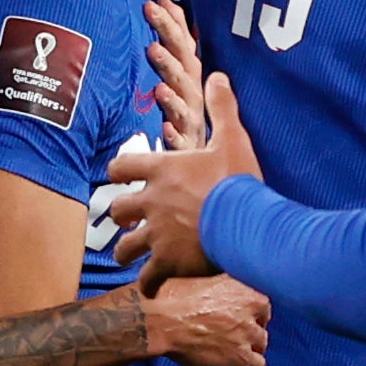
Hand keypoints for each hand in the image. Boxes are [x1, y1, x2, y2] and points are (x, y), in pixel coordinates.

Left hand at [110, 74, 264, 289]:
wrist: (247, 224)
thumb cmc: (238, 180)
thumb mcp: (231, 138)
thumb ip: (221, 108)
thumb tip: (217, 76)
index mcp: (161, 171)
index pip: (121, 167)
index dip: (118, 172)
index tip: (120, 176)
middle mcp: (151, 202)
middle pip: (118, 209)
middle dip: (120, 214)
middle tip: (127, 219)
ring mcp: (156, 234)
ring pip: (125, 246)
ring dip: (126, 251)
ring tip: (129, 255)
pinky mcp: (167, 262)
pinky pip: (148, 277)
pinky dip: (149, 284)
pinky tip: (151, 289)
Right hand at [136, 274, 269, 365]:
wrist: (159, 321)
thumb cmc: (171, 298)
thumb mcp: (199, 277)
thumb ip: (219, 283)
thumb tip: (218, 289)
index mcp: (242, 286)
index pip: (260, 303)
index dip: (247, 312)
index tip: (235, 316)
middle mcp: (251, 308)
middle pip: (262, 323)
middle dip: (249, 329)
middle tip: (230, 334)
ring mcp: (248, 332)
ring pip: (261, 344)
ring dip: (248, 347)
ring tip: (228, 350)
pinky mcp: (241, 356)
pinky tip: (231, 363)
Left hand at [145, 0, 204, 146]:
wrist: (220, 187)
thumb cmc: (198, 143)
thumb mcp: (187, 103)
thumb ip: (177, 71)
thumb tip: (162, 36)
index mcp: (194, 90)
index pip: (185, 51)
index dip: (174, 25)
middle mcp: (195, 103)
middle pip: (183, 66)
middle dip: (168, 36)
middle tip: (150, 10)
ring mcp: (193, 127)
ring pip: (181, 99)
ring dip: (169, 75)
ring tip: (153, 52)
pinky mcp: (190, 154)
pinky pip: (182, 143)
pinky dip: (174, 133)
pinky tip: (164, 126)